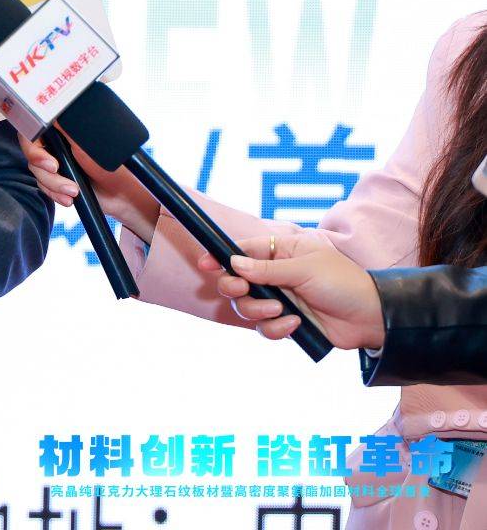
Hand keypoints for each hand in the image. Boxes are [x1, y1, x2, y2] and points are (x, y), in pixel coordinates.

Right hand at [18, 132, 159, 241]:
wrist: (121, 194)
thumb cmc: (109, 166)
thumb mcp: (85, 144)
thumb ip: (64, 127)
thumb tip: (48, 112)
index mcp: (61, 131)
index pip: (33, 133)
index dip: (33, 147)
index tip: (48, 161)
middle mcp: (56, 145)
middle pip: (32, 154)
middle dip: (44, 168)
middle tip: (56, 170)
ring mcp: (56, 164)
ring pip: (38, 174)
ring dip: (54, 184)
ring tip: (73, 191)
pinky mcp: (56, 181)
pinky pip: (44, 188)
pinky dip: (55, 194)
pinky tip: (69, 198)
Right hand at [196, 234, 383, 349]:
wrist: (371, 318)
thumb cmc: (343, 283)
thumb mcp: (305, 269)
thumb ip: (267, 268)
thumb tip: (234, 262)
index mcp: (281, 252)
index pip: (243, 250)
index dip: (222, 256)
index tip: (206, 263)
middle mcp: (275, 275)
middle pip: (236, 280)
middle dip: (235, 288)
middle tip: (242, 290)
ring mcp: (279, 299)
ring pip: (246, 306)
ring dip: (258, 310)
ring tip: (281, 310)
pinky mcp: (285, 322)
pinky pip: (264, 327)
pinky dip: (275, 328)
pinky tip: (295, 325)